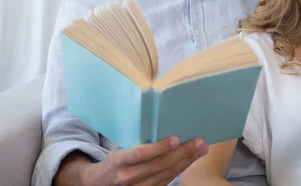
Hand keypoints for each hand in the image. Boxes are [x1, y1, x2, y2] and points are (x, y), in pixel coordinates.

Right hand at [80, 136, 207, 185]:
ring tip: (201, 149)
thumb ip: (137, 142)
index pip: (141, 154)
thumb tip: (160, 122)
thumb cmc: (114, 161)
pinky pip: (167, 181)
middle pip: (160, 165)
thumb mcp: (119, 149)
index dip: (160, 147)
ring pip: (167, 174)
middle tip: (199, 142)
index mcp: (121, 161)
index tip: (176, 138)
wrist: (100, 184)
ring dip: (186, 161)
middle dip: (182, 153)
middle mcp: (129, 177)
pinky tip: (190, 160)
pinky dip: (180, 169)